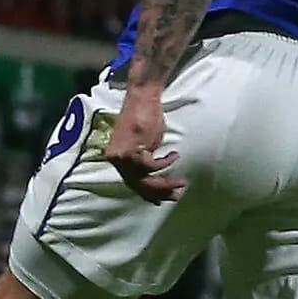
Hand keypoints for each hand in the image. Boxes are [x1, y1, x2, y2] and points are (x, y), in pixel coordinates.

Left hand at [106, 84, 183, 202]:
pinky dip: (166, 162)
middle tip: (177, 195)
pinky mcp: (131, 150)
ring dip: (166, 182)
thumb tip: (154, 173)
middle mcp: (115, 159)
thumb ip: (144, 159)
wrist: (141, 97)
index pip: (132, 183)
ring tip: (181, 181)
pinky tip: (175, 155)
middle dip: (160, 192)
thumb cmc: (144, 117)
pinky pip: (152, 166)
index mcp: (116, 158)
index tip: (162, 201)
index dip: (148, 194)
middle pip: (138, 185)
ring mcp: (121, 156)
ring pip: (145, 179)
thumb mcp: (143, 143)